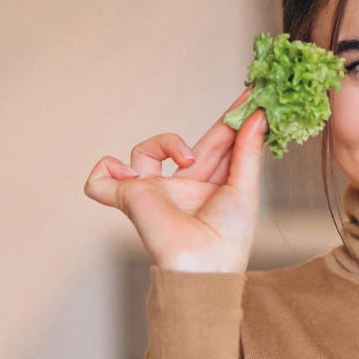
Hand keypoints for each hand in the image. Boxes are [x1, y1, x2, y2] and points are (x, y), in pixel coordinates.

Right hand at [83, 90, 266, 272]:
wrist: (202, 264)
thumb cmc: (227, 238)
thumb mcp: (245, 189)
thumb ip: (248, 151)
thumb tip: (258, 117)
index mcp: (208, 187)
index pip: (220, 146)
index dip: (234, 122)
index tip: (253, 97)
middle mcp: (180, 187)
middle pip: (192, 143)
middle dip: (219, 121)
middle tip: (249, 93)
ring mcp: (152, 192)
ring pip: (143, 152)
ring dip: (164, 142)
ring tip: (186, 159)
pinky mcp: (127, 198)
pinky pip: (100, 180)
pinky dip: (106, 170)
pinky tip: (131, 176)